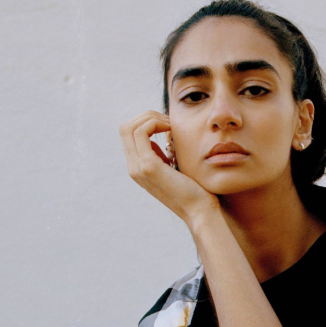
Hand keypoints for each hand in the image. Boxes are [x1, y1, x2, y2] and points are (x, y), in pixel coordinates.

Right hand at [119, 111, 219, 226]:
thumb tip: (162, 134)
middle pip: (125, 128)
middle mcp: (133, 168)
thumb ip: (162, 154)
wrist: (200, 210)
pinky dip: (156, 123)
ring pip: (130, 127)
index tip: (168, 124)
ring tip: (171, 124)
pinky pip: (141, 132)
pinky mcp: (149, 167)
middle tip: (170, 121)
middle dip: (147, 116)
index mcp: (138, 167)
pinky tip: (172, 129)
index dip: (147, 122)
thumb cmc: (193, 189)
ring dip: (152, 118)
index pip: (128, 133)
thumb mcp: (173, 166)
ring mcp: (138, 168)